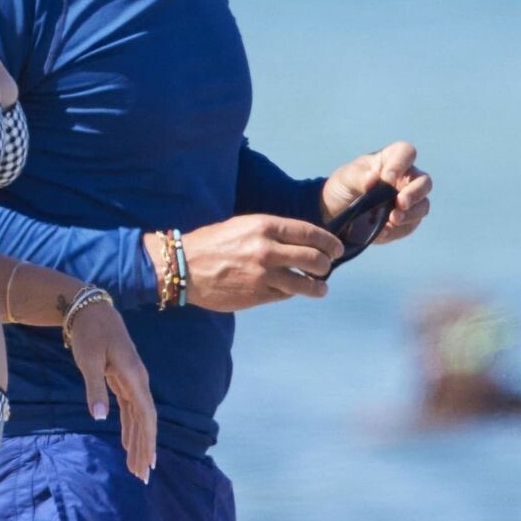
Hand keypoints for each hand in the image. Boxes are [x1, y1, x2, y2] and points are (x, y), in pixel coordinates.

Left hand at [64, 301, 156, 480]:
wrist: (90, 309)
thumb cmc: (89, 333)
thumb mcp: (89, 359)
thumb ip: (94, 388)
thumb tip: (99, 418)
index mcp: (133, 377)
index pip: (146, 415)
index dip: (148, 440)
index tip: (148, 463)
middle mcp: (138, 382)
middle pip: (146, 421)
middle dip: (145, 449)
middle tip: (143, 476)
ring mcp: (132, 382)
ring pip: (139, 418)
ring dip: (139, 442)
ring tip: (138, 468)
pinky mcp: (122, 382)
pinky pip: (130, 411)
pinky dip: (130, 429)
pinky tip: (129, 445)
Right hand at [164, 216, 345, 313]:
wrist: (184, 266)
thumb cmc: (213, 243)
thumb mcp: (244, 225)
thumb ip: (273, 232)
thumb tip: (301, 241)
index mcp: (265, 227)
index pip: (311, 234)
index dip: (329, 242)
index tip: (336, 249)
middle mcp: (267, 250)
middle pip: (314, 259)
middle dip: (326, 264)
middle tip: (327, 267)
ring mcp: (263, 275)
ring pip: (305, 283)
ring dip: (317, 286)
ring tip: (320, 288)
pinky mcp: (256, 295)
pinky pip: (284, 295)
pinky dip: (291, 293)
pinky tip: (291, 291)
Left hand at [320, 141, 431, 245]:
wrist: (338, 213)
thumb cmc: (345, 186)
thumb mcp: (346, 178)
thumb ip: (359, 177)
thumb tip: (373, 177)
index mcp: (392, 159)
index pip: (406, 153)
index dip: (400, 164)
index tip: (387, 179)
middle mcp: (406, 179)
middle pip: (424, 181)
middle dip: (415, 193)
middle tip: (400, 203)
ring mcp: (409, 201)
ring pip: (423, 205)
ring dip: (411, 214)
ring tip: (392, 220)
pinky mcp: (406, 222)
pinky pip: (410, 226)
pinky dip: (398, 230)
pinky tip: (383, 232)